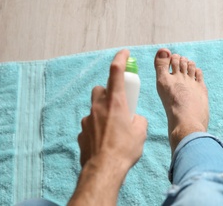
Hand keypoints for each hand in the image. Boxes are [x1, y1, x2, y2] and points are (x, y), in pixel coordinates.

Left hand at [78, 49, 147, 169]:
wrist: (104, 169)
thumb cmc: (124, 149)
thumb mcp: (141, 132)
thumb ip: (138, 119)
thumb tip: (135, 119)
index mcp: (115, 102)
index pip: (116, 72)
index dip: (120, 58)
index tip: (124, 53)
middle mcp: (99, 106)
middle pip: (101, 89)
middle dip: (109, 92)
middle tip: (119, 103)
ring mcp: (88, 119)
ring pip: (95, 106)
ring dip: (103, 110)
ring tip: (113, 126)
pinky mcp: (82, 131)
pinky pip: (91, 123)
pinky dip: (98, 126)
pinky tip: (105, 139)